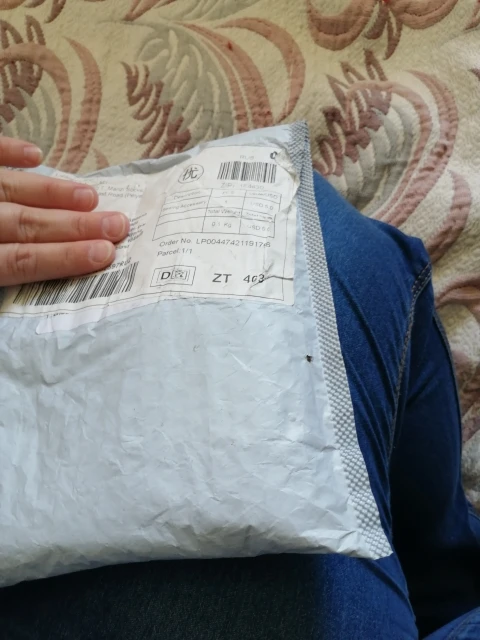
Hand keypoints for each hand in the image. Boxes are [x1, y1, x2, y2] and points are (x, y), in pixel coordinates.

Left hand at [0, 137, 129, 286]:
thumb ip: (7, 272)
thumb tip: (37, 301)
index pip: (22, 261)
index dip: (63, 257)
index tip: (105, 254)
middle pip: (26, 224)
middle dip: (75, 225)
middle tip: (118, 225)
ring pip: (10, 190)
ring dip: (53, 193)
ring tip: (92, 197)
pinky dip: (8, 152)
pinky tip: (37, 155)